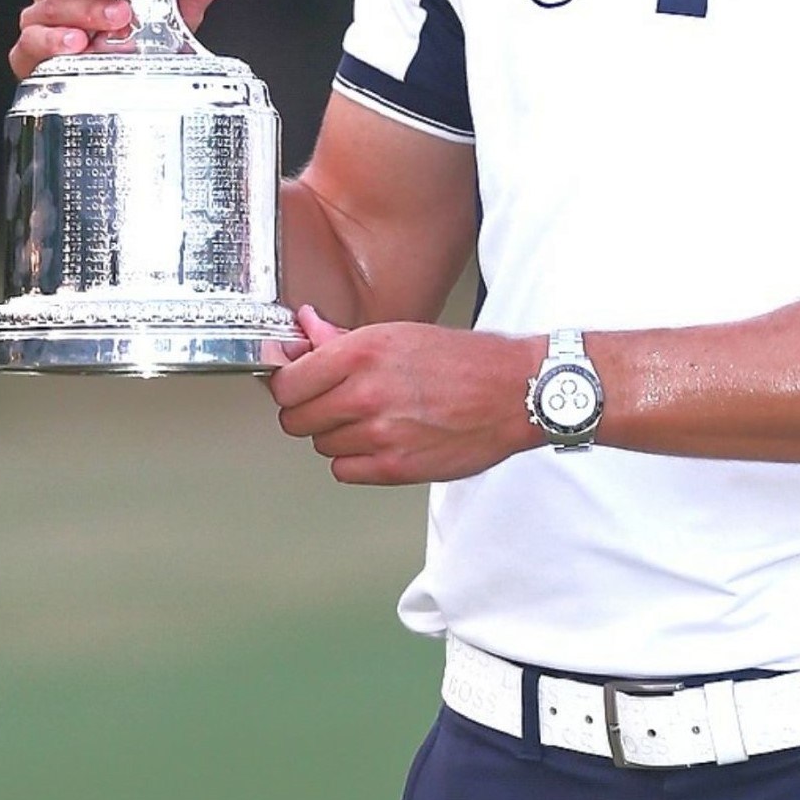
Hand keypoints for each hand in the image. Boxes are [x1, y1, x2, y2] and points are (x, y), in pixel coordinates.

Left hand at [268, 305, 540, 484]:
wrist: (513, 393)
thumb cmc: (462, 360)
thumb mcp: (396, 334)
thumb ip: (340, 339)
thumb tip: (304, 328)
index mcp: (360, 352)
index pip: (286, 382)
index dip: (287, 386)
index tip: (296, 386)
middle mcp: (365, 393)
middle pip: (296, 418)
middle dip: (308, 411)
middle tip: (330, 403)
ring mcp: (380, 433)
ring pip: (320, 444)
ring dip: (335, 435)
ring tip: (367, 419)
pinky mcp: (396, 466)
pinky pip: (344, 471)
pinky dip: (354, 461)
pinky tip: (376, 442)